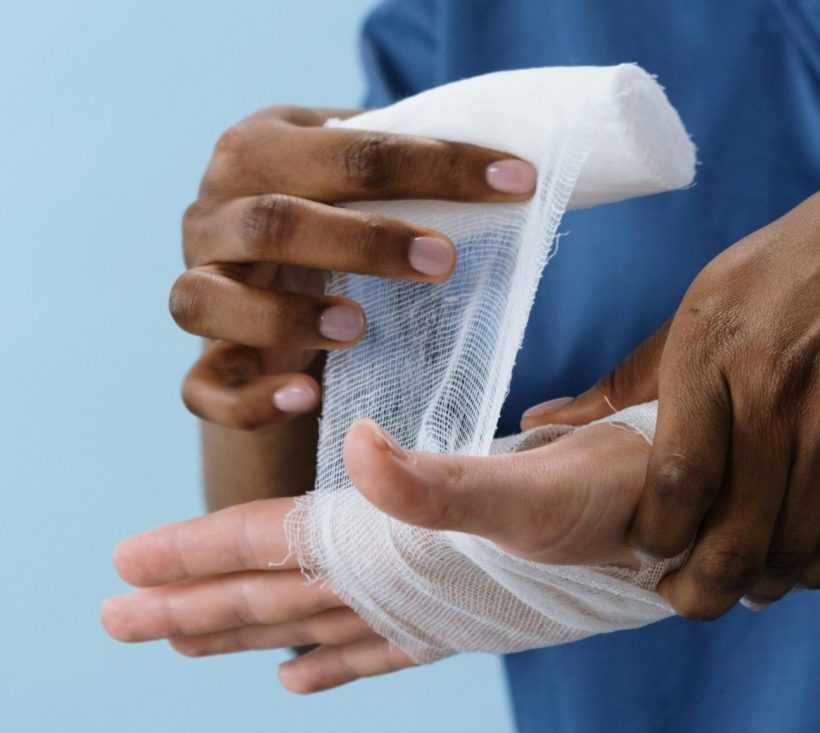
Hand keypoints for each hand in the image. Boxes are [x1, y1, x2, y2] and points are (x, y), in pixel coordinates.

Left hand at [102, 419, 653, 691]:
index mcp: (400, 545)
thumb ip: (441, 485)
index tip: (128, 564)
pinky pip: (377, 647)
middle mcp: (403, 584)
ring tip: (184, 643)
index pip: (278, 546)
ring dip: (244, 631)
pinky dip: (332, 663)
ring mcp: (429, 604)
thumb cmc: (614, 502)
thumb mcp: (531, 488)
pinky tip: (295, 679)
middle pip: (276, 597)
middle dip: (192, 606)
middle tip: (114, 618)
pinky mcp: (461, 611)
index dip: (201, 550)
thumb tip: (363, 451)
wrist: (679, 529)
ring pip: (312, 624)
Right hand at [175, 104, 535, 428]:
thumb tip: (513, 173)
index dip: (438, 166)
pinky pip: (201, 386)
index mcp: (260, 150)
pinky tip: (305, 397)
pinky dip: (249, 397)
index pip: (348, 149)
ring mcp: (196, 287)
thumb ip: (405, 169)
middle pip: (271, 221)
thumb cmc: (330, 220)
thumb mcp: (357, 182)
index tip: (515, 184)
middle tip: (443, 263)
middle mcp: (212, 213)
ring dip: (286, 315)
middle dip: (363, 241)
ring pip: (206, 300)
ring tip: (358, 327)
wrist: (267, 281)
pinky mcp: (200, 360)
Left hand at [523, 141, 819, 617]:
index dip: (658, 539)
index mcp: (709, 348)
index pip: (674, 481)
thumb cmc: (802, 260)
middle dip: (703, 588)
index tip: (650, 554)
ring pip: (792, 543)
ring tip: (745, 587)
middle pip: (731, 531)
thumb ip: (630, 375)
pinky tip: (800, 567)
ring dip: (762, 583)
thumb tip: (543, 420)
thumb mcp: (708, 299)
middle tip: (690, 600)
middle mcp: (774, 386)